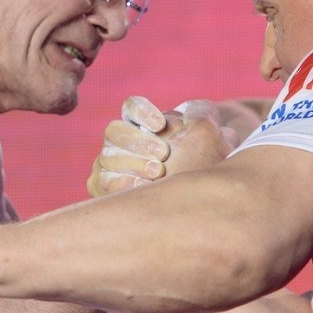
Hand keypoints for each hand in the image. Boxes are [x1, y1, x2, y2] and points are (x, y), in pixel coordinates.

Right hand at [86, 96, 233, 196]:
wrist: (190, 206)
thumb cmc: (201, 167)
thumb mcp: (212, 141)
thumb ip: (208, 121)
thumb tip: (206, 117)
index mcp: (141, 124)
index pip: (131, 107)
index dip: (142, 112)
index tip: (161, 125)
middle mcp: (120, 142)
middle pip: (114, 130)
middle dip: (138, 141)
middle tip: (163, 153)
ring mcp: (109, 164)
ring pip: (107, 156)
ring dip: (132, 162)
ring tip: (158, 172)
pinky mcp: (103, 187)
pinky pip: (101, 182)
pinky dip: (119, 183)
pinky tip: (140, 187)